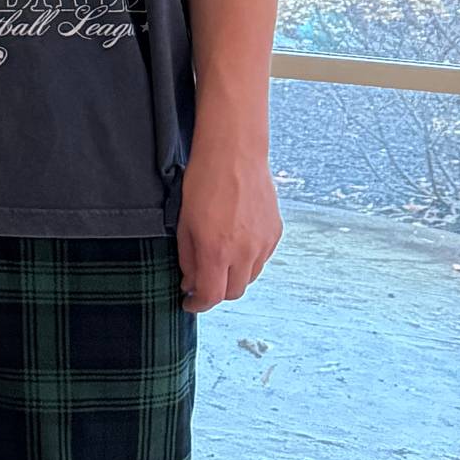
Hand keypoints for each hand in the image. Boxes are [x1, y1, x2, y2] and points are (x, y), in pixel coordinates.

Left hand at [177, 124, 281, 310]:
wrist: (234, 154)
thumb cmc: (203, 183)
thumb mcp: (183, 223)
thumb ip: (187, 258)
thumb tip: (191, 283)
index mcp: (217, 250)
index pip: (211, 296)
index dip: (198, 304)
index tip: (189, 303)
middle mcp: (244, 251)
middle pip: (233, 292)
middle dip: (215, 292)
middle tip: (201, 282)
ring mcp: (263, 243)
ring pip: (249, 277)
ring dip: (233, 277)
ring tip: (218, 259)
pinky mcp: (275, 233)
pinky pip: (262, 259)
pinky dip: (248, 260)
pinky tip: (235, 244)